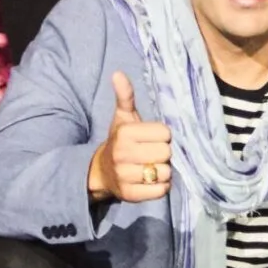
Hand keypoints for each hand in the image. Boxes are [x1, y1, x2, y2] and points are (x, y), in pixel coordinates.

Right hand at [87, 73, 172, 204]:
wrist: (101, 171)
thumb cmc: (120, 141)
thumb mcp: (123, 118)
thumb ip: (125, 96)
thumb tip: (118, 73)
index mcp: (125, 133)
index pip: (165, 133)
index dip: (163, 136)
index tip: (152, 138)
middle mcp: (123, 154)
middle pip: (166, 153)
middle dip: (164, 154)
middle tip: (153, 154)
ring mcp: (124, 175)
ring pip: (165, 173)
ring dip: (163, 172)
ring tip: (151, 167)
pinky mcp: (129, 194)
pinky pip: (160, 191)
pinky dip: (160, 188)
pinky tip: (151, 181)